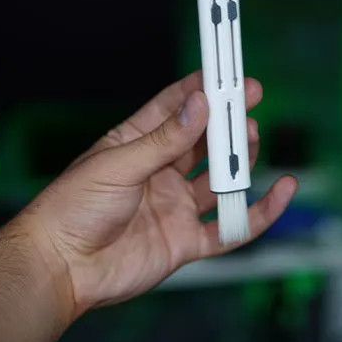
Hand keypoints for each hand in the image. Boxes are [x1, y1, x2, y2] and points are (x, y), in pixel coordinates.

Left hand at [26, 71, 297, 315]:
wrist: (61, 269)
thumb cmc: (72, 208)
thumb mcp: (119, 164)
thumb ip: (165, 140)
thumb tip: (199, 104)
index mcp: (136, 145)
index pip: (175, 108)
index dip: (202, 89)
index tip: (229, 72)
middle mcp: (159, 173)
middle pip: (203, 142)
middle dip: (228, 122)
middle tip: (250, 102)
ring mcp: (174, 207)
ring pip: (220, 180)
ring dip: (240, 160)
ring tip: (254, 138)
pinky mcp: (185, 242)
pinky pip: (230, 227)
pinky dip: (258, 212)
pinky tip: (280, 191)